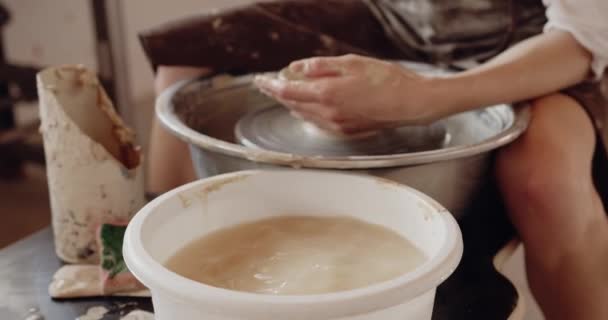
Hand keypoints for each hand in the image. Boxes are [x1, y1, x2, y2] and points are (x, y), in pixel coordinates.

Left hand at [254, 54, 440, 133]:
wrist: (411, 104)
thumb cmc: (386, 80)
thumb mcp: (352, 63)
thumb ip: (321, 67)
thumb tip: (297, 68)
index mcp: (327, 94)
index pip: (287, 91)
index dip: (270, 85)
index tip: (261, 80)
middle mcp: (328, 114)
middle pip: (292, 104)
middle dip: (278, 93)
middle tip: (269, 83)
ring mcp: (336, 126)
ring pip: (303, 115)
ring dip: (292, 103)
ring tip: (285, 91)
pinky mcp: (346, 131)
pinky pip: (317, 122)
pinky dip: (307, 112)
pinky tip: (308, 104)